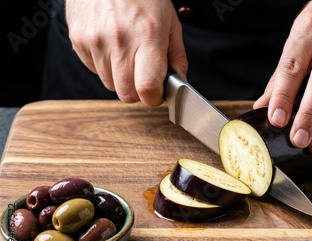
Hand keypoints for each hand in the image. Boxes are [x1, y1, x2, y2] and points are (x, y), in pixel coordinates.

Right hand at [65, 0, 187, 105]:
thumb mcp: (170, 21)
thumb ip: (177, 56)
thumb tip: (180, 83)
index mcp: (147, 36)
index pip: (147, 88)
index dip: (154, 97)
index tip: (158, 92)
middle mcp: (119, 41)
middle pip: (126, 94)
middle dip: (138, 91)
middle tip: (144, 74)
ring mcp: (95, 41)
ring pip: (109, 84)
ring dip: (121, 77)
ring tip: (127, 53)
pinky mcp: (78, 40)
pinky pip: (94, 69)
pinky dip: (105, 65)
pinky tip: (111, 44)